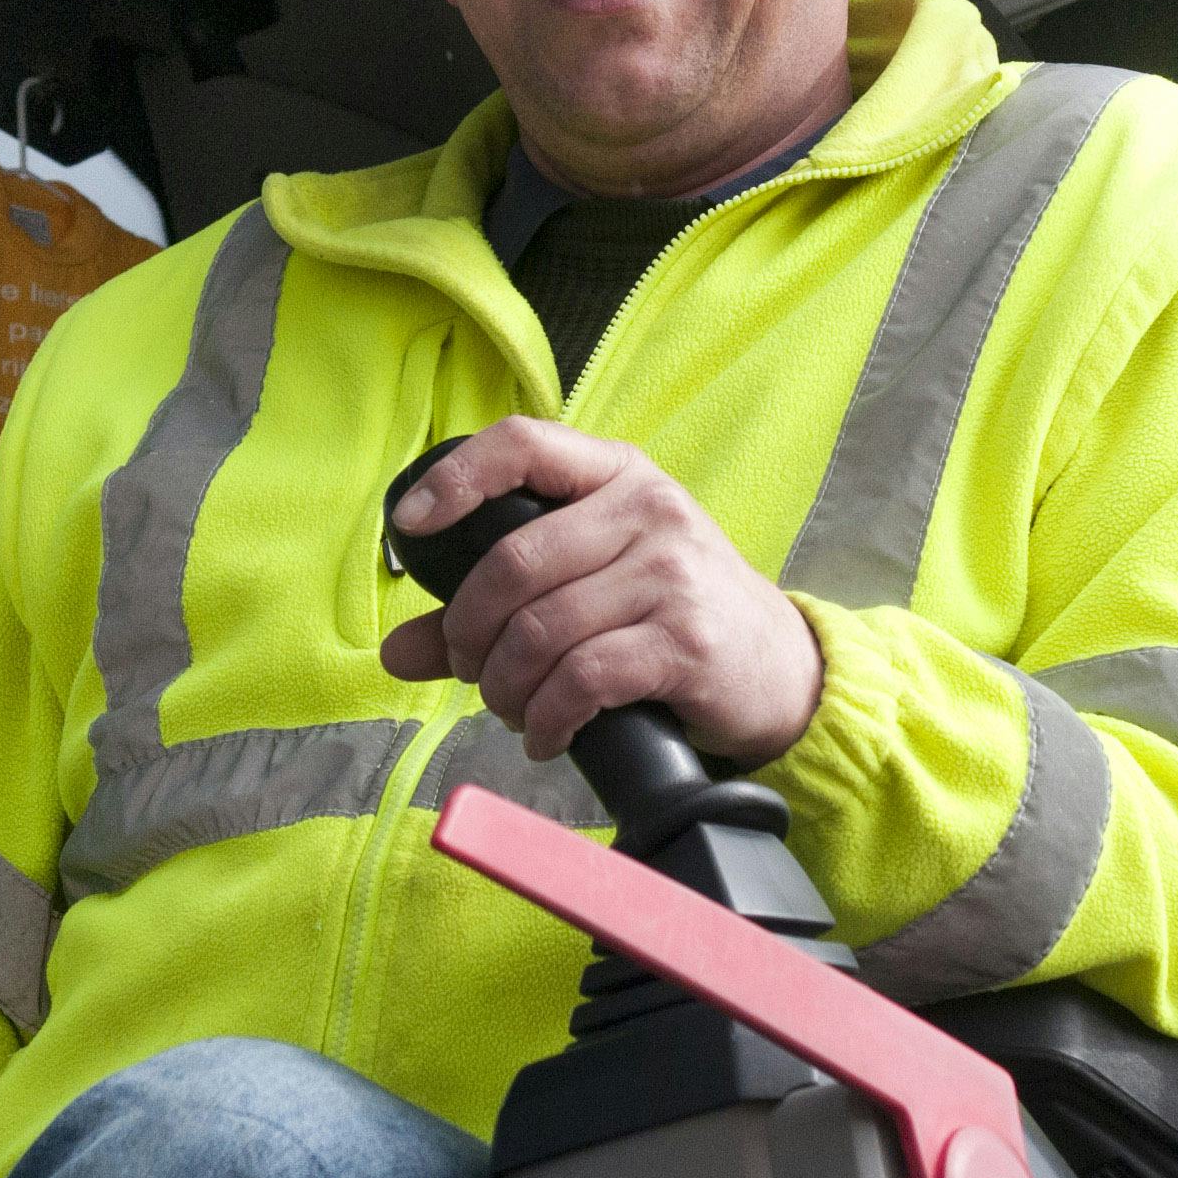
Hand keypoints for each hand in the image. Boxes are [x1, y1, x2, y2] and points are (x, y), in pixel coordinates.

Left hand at [378, 418, 824, 763]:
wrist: (781, 670)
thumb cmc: (672, 617)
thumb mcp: (593, 586)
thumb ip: (493, 610)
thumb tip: (396, 652)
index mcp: (617, 475)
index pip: (522, 443)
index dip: (454, 479)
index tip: (409, 528)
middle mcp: (647, 510)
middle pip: (512, 563)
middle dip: (468, 631)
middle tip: (470, 670)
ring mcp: (672, 573)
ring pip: (540, 630)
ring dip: (504, 686)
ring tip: (513, 709)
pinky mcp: (686, 641)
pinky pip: (582, 679)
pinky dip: (546, 719)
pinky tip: (547, 735)